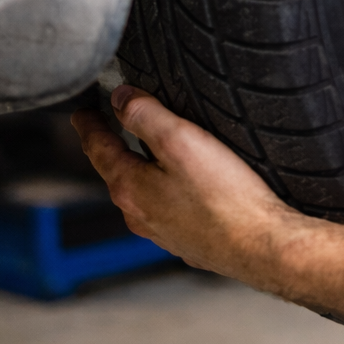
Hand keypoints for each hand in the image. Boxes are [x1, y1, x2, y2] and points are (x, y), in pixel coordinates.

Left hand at [74, 86, 343, 342]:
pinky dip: (168, 195)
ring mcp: (165, 233)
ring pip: (144, 196)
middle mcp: (141, 215)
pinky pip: (170, 213)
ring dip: (142, 174)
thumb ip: (146, 115)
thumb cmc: (225, 196)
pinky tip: (187, 191)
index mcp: (131, 188)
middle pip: (118, 174)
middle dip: (114, 150)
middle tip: (111, 128)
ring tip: (148, 157)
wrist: (262, 246)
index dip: (89, 125)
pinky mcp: (191, 242)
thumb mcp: (181, 141)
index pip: (98, 148)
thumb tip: (119, 98)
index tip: (82, 112)